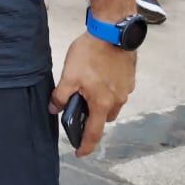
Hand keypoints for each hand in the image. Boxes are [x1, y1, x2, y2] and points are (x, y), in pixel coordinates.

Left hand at [51, 32, 135, 156]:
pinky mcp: (130, 78)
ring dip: (101, 102)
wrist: (113, 32)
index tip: (80, 153)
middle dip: (93, 117)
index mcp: (102, 104)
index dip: (86, 145)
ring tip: (88, 88)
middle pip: (104, 118)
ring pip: (112, 104)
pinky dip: (109, 89)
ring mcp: (126, 89)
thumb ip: (61, 95)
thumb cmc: (90, 54)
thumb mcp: (69, 75)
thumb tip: (54, 109)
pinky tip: (100, 75)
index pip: (94, 133)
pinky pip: (118, 90)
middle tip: (80, 107)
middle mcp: (118, 100)